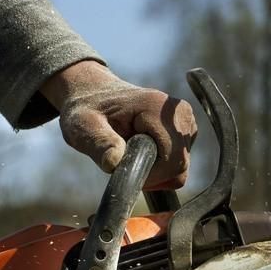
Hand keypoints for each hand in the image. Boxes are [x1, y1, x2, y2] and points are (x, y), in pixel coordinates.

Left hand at [41, 61, 197, 189]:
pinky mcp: (187, 130)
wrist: (95, 94)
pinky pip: (180, 163)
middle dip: (153, 175)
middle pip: (180, 166)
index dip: (150, 175)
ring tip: (131, 152)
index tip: (124, 170)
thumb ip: (99, 143)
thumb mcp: (84, 126)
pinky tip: (143, 151)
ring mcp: (186, 121)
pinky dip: (161, 167)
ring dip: (155, 171)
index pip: (172, 161)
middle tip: (124, 163)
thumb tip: (114, 163)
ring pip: (181, 168)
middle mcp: (180, 113)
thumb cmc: (87, 109)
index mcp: (158, 108)